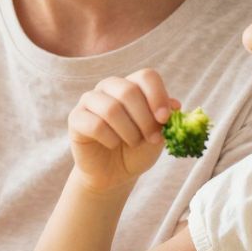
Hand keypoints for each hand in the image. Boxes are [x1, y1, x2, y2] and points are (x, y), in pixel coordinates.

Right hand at [68, 69, 178, 192]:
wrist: (115, 173)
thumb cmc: (137, 150)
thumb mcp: (158, 135)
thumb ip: (166, 119)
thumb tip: (175, 104)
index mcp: (132, 85)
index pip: (146, 76)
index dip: (158, 96)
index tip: (164, 119)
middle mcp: (109, 87)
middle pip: (128, 90)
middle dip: (145, 119)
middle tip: (152, 138)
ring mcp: (89, 100)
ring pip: (111, 108)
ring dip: (129, 132)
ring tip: (133, 142)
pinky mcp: (76, 118)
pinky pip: (95, 125)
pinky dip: (110, 140)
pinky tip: (112, 145)